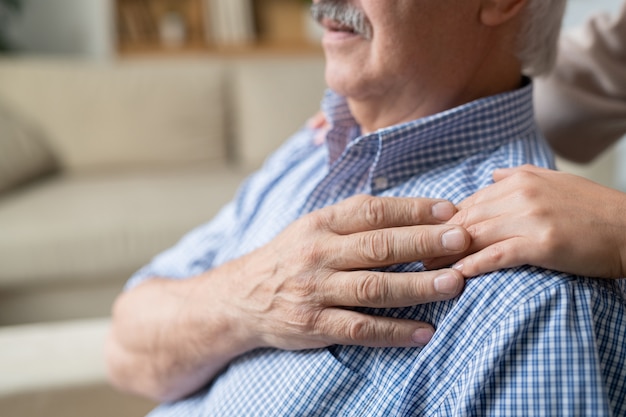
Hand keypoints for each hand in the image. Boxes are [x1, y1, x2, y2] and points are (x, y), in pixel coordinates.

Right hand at [228, 195, 469, 350]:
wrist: (242, 296)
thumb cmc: (291, 256)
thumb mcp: (313, 228)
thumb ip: (354, 221)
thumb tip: (414, 212)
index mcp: (321, 224)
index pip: (371, 211)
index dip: (413, 209)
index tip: (450, 211)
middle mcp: (318, 254)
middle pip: (377, 246)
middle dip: (423, 242)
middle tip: (463, 241)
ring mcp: (315, 291)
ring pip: (372, 288)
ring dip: (416, 286)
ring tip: (454, 284)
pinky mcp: (313, 325)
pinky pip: (358, 329)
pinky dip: (393, 332)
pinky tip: (424, 332)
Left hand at [431, 165, 625, 277]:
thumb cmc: (593, 209)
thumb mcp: (554, 181)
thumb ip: (517, 176)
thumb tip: (488, 177)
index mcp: (519, 179)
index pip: (470, 202)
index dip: (446, 223)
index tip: (429, 238)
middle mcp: (520, 193)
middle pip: (467, 218)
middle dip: (439, 238)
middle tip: (419, 256)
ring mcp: (531, 217)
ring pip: (476, 235)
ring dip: (449, 253)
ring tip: (429, 269)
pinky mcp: (542, 243)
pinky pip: (498, 254)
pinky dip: (474, 264)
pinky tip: (458, 274)